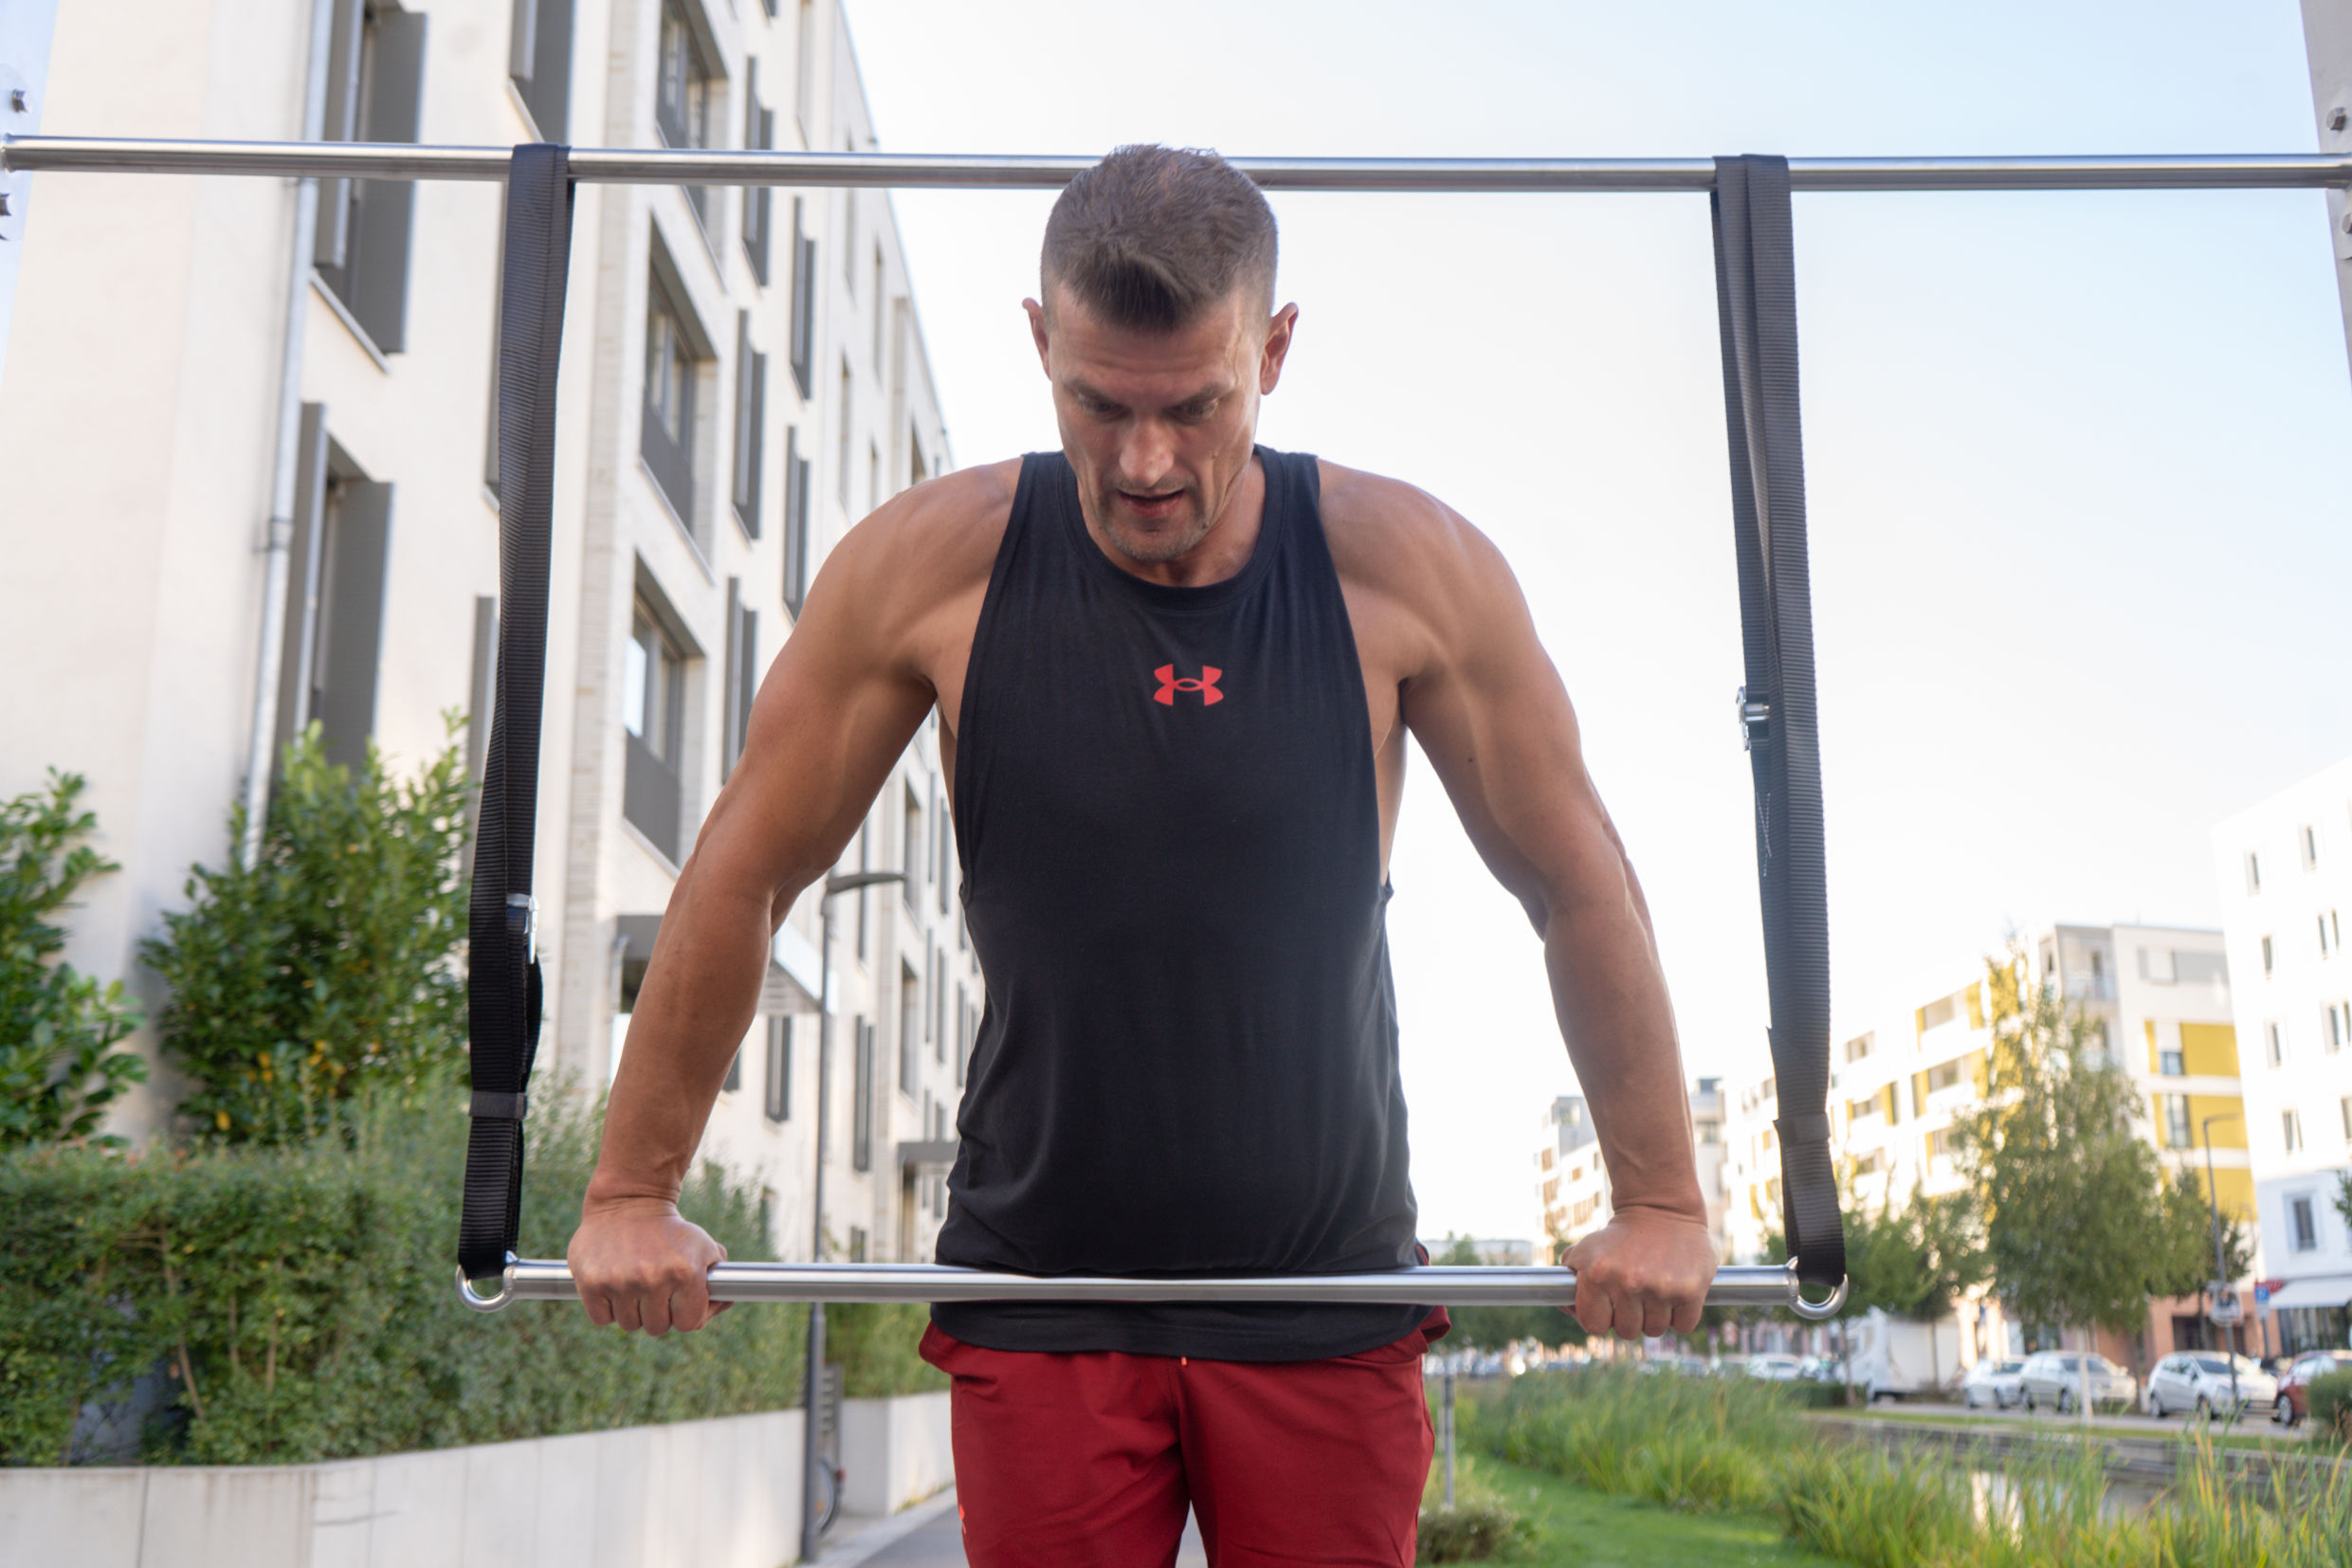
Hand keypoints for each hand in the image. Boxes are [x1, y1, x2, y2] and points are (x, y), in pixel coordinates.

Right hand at [567, 1197, 731, 1335]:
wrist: (628, 1202)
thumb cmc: (670, 1231)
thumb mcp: (703, 1247)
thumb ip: (719, 1281)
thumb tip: (724, 1303)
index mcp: (684, 1272)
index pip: (689, 1324)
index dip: (685, 1315)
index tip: (679, 1304)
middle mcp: (652, 1278)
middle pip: (657, 1328)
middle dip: (658, 1313)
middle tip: (654, 1289)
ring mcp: (620, 1281)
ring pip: (629, 1324)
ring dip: (632, 1310)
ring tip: (634, 1282)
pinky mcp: (592, 1282)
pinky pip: (602, 1318)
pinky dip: (607, 1307)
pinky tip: (615, 1283)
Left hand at [1559, 1206, 1715, 1339]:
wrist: (1662, 1210)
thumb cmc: (1619, 1238)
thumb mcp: (1585, 1251)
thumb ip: (1569, 1282)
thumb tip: (1567, 1309)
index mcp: (1598, 1275)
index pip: (1594, 1326)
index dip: (1601, 1318)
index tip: (1609, 1307)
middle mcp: (1628, 1282)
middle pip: (1627, 1332)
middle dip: (1629, 1317)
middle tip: (1634, 1293)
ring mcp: (1661, 1288)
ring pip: (1655, 1330)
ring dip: (1655, 1315)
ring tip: (1654, 1288)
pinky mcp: (1690, 1290)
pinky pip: (1683, 1326)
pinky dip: (1680, 1315)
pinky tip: (1674, 1291)